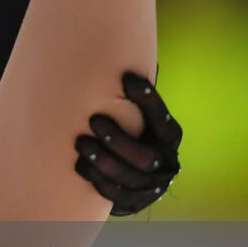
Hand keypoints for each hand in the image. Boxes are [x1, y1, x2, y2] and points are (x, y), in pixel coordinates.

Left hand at [73, 70, 182, 215]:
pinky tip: (79, 166)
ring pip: (130, 179)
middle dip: (119, 139)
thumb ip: (130, 90)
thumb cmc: (124, 128)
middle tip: (93, 120)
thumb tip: (123, 43)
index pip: (161, 120)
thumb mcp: (131, 110)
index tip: (127, 79)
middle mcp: (165, 162)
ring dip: (103, 161)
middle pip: (145, 156)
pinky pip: (117, 197)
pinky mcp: (135, 203)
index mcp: (168, 137)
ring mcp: (152, 186)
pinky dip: (97, 181)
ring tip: (80, 144)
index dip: (148, 101)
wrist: (124, 172)